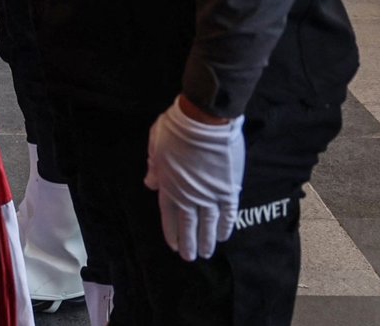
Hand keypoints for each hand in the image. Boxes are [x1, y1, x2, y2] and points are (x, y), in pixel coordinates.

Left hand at [144, 96, 244, 261]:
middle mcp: (189, 195)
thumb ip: (154, 167)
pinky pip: (228, 214)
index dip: (172, 232)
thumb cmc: (175, 129)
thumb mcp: (155, 145)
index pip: (169, 215)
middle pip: (189, 225)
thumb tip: (150, 184)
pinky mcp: (229, 190)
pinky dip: (226, 226)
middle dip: (190, 242)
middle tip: (191, 258)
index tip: (174, 245)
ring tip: (207, 254)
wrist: (205, 121)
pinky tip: (224, 236)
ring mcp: (210, 194)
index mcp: (168, 185)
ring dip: (208, 240)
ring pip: (209, 224)